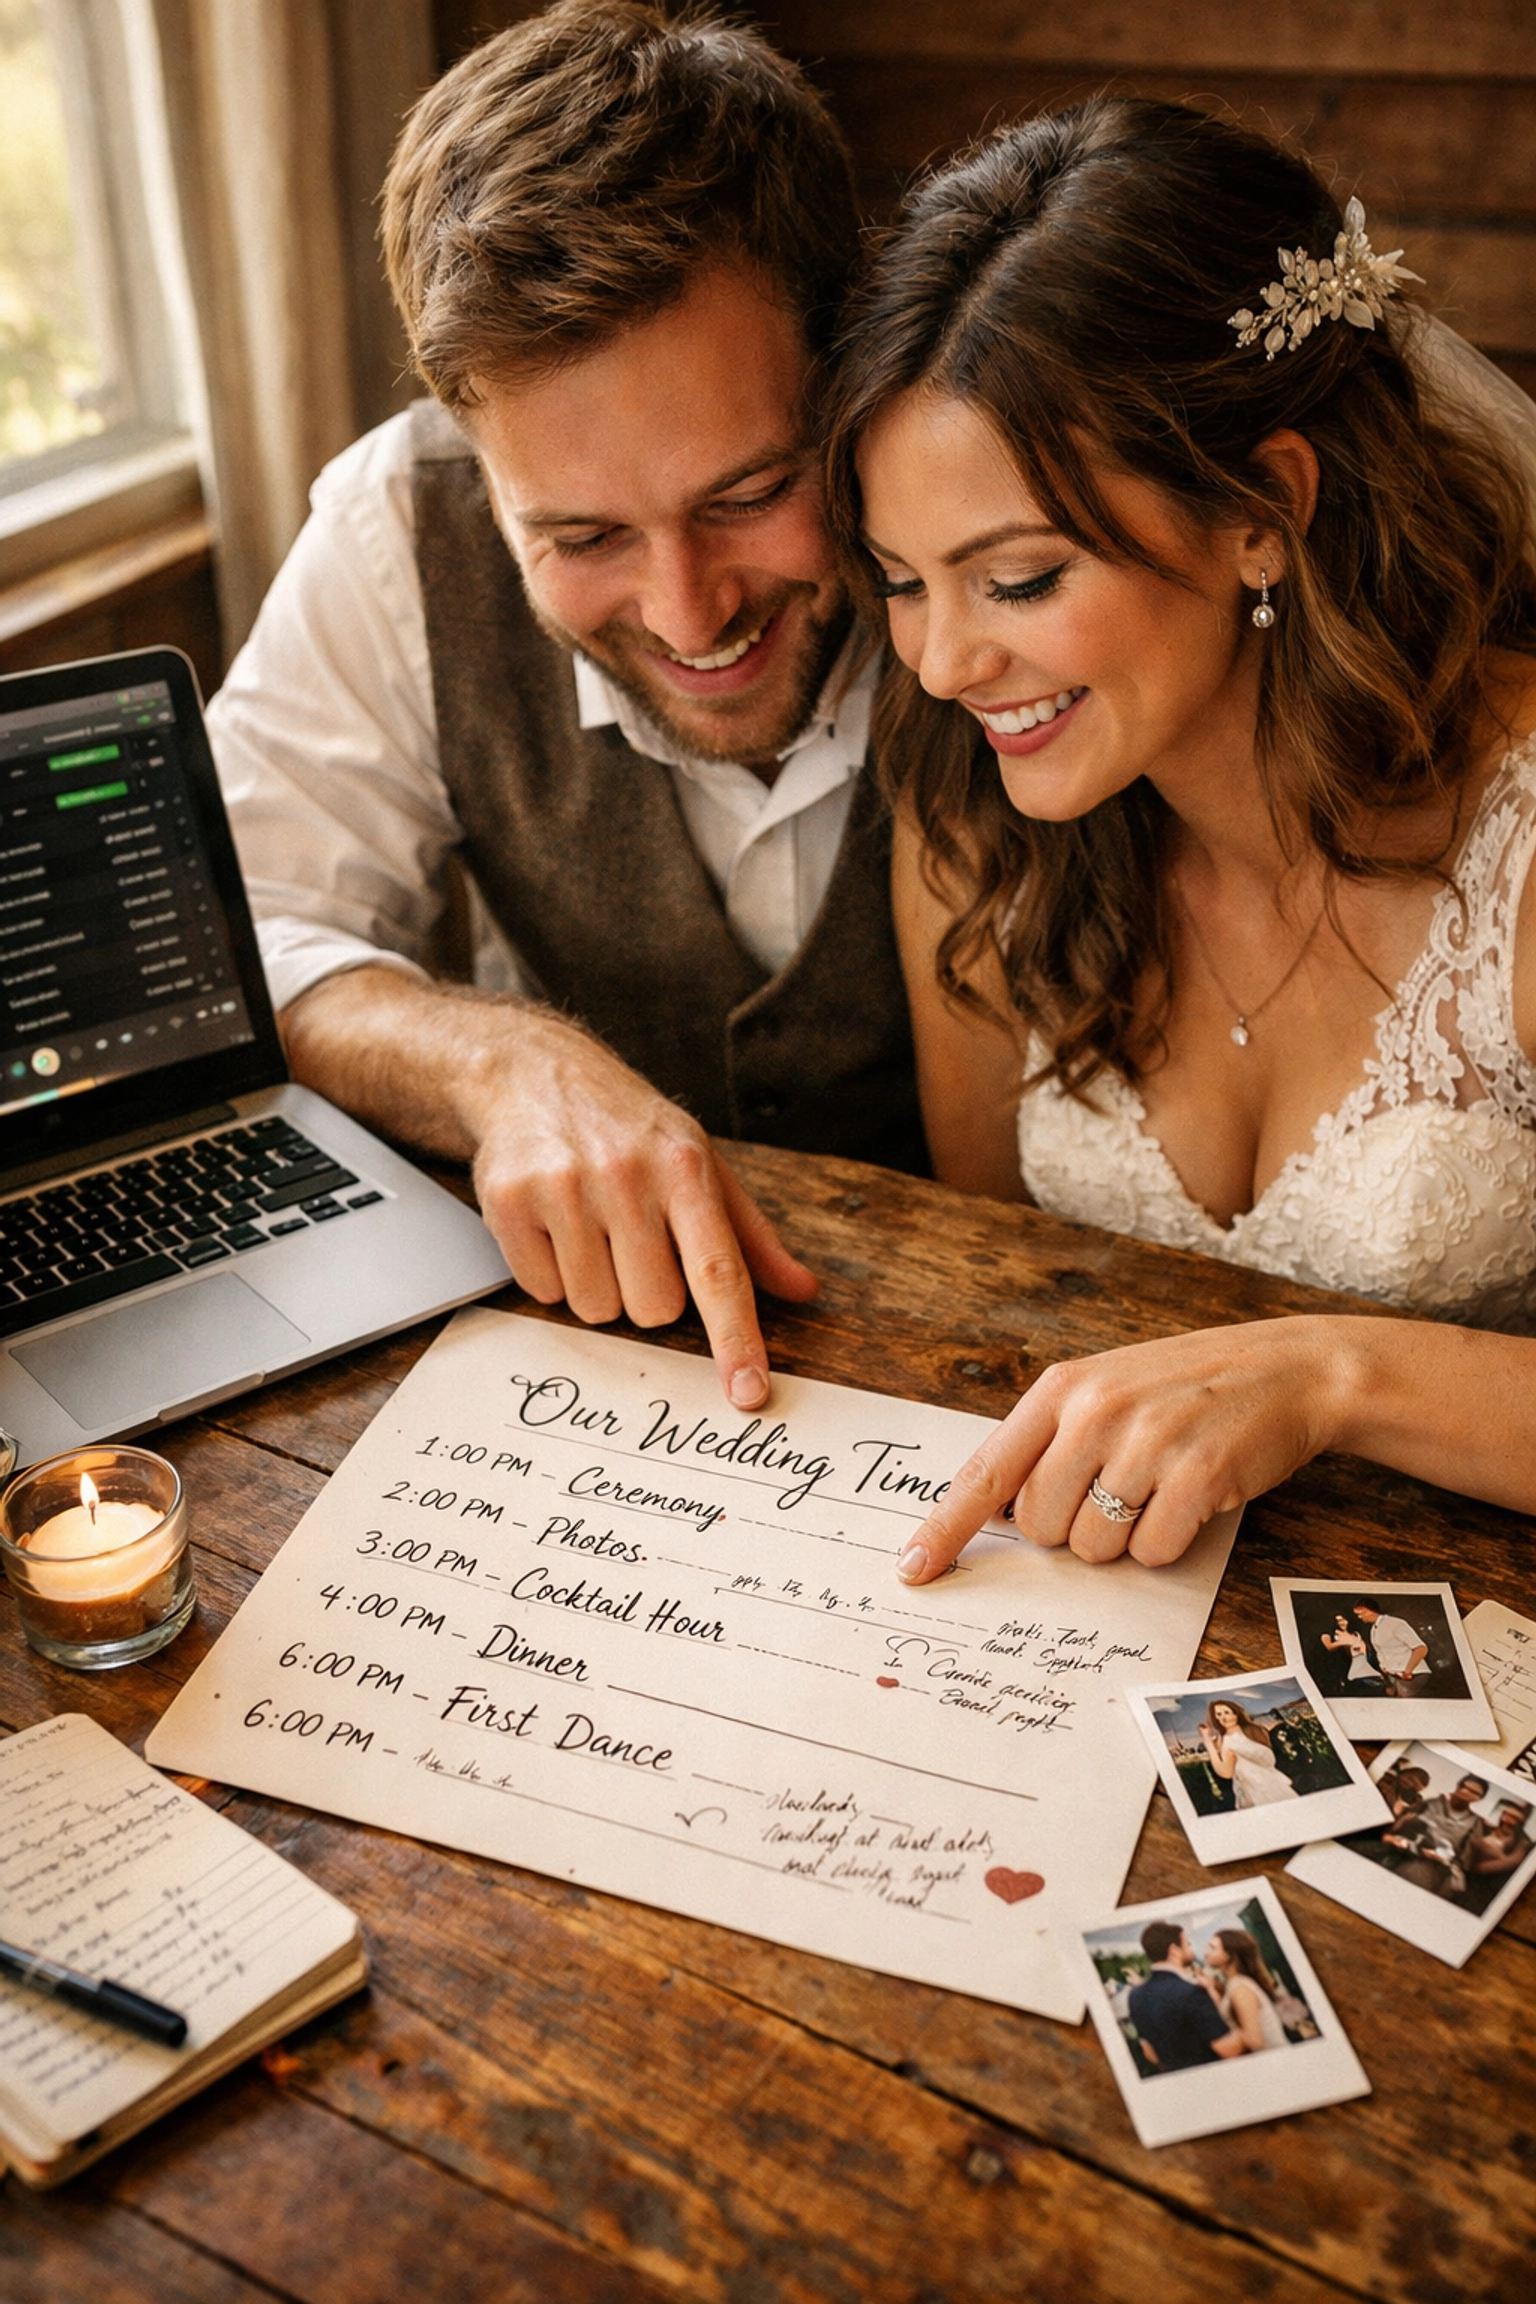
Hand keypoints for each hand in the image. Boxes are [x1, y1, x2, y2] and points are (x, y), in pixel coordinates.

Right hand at [467, 1008, 816, 1406]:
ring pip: (595, 1308)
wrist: (534, 1072)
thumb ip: (752, 1237)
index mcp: (686, 1169)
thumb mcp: (702, 1164)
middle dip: (649, 1293)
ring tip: (592, 1228)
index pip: (719, 1272)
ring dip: (598, 1286)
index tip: (748, 1392)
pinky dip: (551, 1273)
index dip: (736, 1339)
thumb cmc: (631, 1129)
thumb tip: (803, 1290)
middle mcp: (626, 1175)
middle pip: (653, 1308)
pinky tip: (554, 1224)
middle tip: (635, 1242)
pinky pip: (542, 1291)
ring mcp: (563, 1186)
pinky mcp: (509, 1200)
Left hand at [895, 1316, 1348, 1579]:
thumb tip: (1000, 1517)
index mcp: (1062, 1389)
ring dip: (1126, 1538)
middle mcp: (1095, 1411)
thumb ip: (1050, 1442)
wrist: (1291, 1369)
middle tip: (1121, 1491)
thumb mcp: (1108, 1390)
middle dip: (1073, 1530)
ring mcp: (1146, 1442)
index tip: (913, 1568)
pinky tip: (1195, 1496)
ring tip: (1163, 1486)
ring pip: (1093, 1548)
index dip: (946, 1527)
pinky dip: (1172, 1541)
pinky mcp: (1196, 1476)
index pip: (987, 1472)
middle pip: (1040, 1527)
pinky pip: (1152, 1553)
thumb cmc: (1190, 1387)